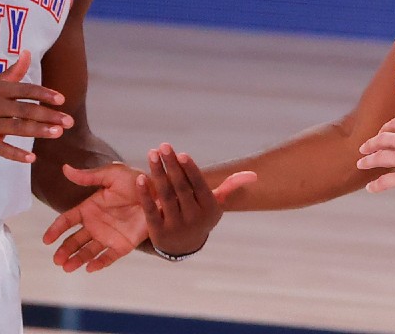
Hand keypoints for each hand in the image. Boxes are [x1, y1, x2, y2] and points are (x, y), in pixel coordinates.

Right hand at [0, 50, 73, 163]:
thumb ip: (13, 72)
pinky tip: (32, 158)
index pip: (25, 90)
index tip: (62, 100)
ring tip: (58, 133)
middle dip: (48, 115)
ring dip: (38, 131)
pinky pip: (1, 148)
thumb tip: (27, 52)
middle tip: (69, 121)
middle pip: (25, 110)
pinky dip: (16, 154)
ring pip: (16, 128)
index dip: (44, 94)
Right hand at [44, 162, 148, 272]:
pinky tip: (90, 268)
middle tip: (57, 259)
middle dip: (65, 250)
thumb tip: (65, 169)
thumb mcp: (111, 175)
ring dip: (77, 259)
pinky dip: (99, 263)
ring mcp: (109, 235)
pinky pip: (109, 257)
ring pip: (88, 251)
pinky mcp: (123, 244)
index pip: (67, 220)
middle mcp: (96, 224)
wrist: (160, 192)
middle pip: (75, 240)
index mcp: (90, 207)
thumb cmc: (136, 180)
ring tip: (67, 267)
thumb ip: (88, 176)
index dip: (56, 229)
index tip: (46, 239)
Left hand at [136, 144, 256, 258]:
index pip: (199, 186)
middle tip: (163, 146)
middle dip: (172, 166)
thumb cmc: (199, 216)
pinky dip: (145, 194)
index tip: (181, 153)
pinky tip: (140, 178)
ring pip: (166, 196)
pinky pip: (151, 210)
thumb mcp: (215, 205)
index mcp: (209, 209)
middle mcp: (194, 218)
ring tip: (152, 154)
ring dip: (158, 174)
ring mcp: (176, 226)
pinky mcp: (158, 232)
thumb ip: (229, 188)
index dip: (190, 169)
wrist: (183, 247)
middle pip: (181, 188)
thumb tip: (254, 175)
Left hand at [356, 114, 394, 192]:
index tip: (382, 131)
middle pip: (383, 139)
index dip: (387, 127)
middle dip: (371, 143)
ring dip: (368, 161)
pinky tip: (370, 188)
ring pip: (379, 158)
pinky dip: (376, 185)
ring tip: (360, 164)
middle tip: (364, 148)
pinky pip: (386, 181)